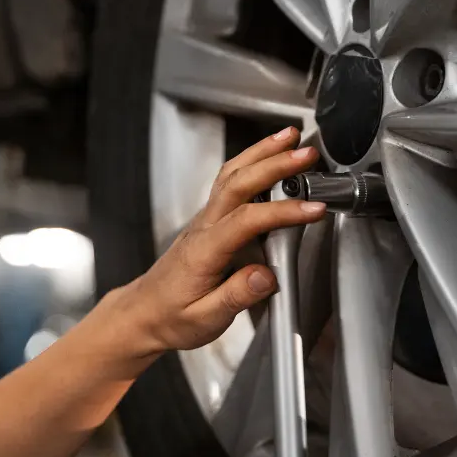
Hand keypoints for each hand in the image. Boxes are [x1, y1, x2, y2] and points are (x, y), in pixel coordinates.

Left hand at [119, 127, 325, 355]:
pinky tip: (269, 156)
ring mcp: (205, 220)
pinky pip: (230, 182)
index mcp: (204, 251)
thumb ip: (236, 296)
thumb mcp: (204, 319)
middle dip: (274, 163)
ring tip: (290, 137)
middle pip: (238, 183)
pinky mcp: (210, 220)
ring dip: (261, 152)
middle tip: (305, 154)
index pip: (246, 220)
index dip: (282, 211)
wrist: (145, 314)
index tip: (312, 209)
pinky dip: (252, 162)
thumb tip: (266, 276)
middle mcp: (203, 228)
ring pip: (232, 175)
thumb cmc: (172, 317)